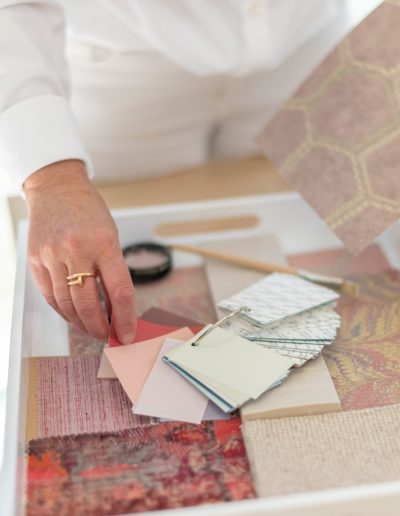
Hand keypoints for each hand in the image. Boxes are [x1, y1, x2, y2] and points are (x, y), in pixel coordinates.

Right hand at [24, 160, 135, 343]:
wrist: (57, 189)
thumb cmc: (90, 213)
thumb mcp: (111, 237)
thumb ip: (113, 271)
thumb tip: (115, 309)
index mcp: (104, 243)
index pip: (119, 292)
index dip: (125, 319)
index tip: (128, 334)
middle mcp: (77, 250)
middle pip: (88, 304)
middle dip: (99, 327)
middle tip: (107, 335)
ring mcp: (52, 255)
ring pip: (67, 304)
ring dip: (81, 323)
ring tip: (91, 328)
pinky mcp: (36, 259)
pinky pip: (50, 295)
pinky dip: (63, 310)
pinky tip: (73, 315)